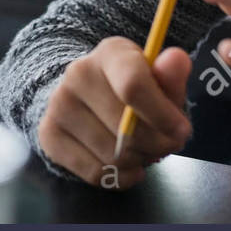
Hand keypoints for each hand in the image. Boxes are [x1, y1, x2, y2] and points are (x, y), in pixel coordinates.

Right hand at [37, 36, 192, 188]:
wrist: (88, 96)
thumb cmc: (134, 89)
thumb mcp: (158, 79)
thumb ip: (172, 75)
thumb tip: (178, 59)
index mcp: (111, 52)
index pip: (133, 86)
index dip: (162, 116)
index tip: (181, 131)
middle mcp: (78, 73)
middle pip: (126, 128)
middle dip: (157, 144)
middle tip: (167, 144)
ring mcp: (58, 104)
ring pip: (112, 155)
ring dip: (139, 161)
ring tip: (144, 150)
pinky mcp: (48, 133)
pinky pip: (94, 172)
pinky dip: (119, 177)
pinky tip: (127, 165)